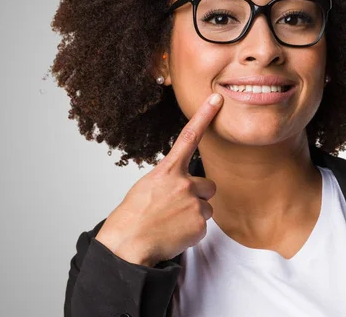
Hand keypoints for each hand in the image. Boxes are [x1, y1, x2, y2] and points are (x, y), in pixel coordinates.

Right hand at [95, 93, 222, 266]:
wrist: (128, 244)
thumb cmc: (132, 217)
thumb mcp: (147, 187)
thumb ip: (169, 180)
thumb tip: (182, 185)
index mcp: (168, 170)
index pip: (189, 136)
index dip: (204, 116)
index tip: (216, 100)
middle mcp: (184, 183)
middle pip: (208, 185)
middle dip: (197, 196)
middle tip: (176, 208)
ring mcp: (194, 203)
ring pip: (206, 207)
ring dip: (194, 214)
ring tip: (171, 222)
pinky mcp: (199, 224)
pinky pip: (202, 226)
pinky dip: (191, 231)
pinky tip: (174, 233)